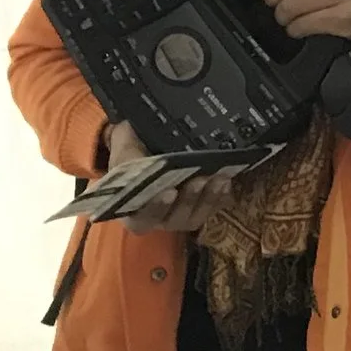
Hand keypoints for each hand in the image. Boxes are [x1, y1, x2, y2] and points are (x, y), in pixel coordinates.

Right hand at [104, 122, 236, 235]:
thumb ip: (127, 148)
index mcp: (133, 210)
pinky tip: (226, 181)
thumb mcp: (124, 151)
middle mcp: (159, 219)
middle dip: (189, 199)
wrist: (149, 154)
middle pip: (175, 218)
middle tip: (198, 180)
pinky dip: (221, 197)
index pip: (143, 218)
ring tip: (218, 178)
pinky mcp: (202, 210)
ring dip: (209, 197)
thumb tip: (131, 132)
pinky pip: (214, 208)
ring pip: (197, 215)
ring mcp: (182, 216)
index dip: (156, 208)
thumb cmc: (133, 157)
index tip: (169, 191)